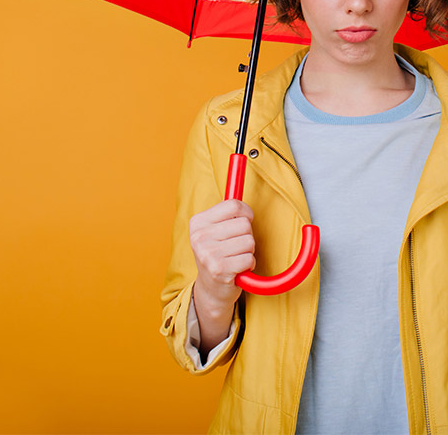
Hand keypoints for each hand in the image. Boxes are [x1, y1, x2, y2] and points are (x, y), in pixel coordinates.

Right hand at [189, 199, 255, 351]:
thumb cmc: (219, 254)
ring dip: (247, 252)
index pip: (234, 205)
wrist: (211, 290)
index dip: (245, 214)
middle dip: (246, 236)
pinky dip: (248, 265)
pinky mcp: (219, 269)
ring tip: (234, 258)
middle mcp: (199, 236)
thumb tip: (239, 158)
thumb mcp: (216, 228)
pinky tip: (236, 269)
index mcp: (198, 222)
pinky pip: (249, 258)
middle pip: (245, 224)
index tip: (241, 223)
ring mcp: (208, 253)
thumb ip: (228, 206)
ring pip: (249, 241)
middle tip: (234, 247)